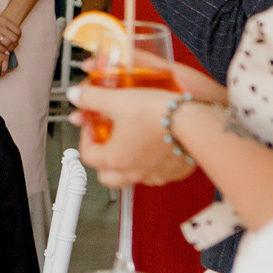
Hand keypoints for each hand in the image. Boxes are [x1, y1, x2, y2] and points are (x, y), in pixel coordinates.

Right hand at [0, 3, 20, 55]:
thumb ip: (4, 23)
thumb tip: (11, 29)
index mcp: (4, 20)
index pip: (17, 31)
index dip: (19, 37)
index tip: (17, 39)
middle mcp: (0, 26)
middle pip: (14, 38)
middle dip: (16, 43)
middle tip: (15, 45)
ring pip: (7, 43)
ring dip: (11, 48)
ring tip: (10, 49)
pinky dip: (3, 50)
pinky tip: (5, 52)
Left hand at [68, 64, 218, 186]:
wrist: (196, 122)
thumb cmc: (159, 114)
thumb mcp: (118, 100)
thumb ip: (92, 98)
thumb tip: (75, 96)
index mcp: (115, 159)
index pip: (87, 155)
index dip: (86, 137)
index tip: (91, 125)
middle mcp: (134, 172)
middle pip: (107, 176)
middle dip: (104, 160)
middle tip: (106, 142)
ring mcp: (156, 175)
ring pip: (133, 177)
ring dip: (128, 163)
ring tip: (131, 144)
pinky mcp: (175, 172)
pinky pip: (158, 174)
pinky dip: (153, 163)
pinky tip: (156, 147)